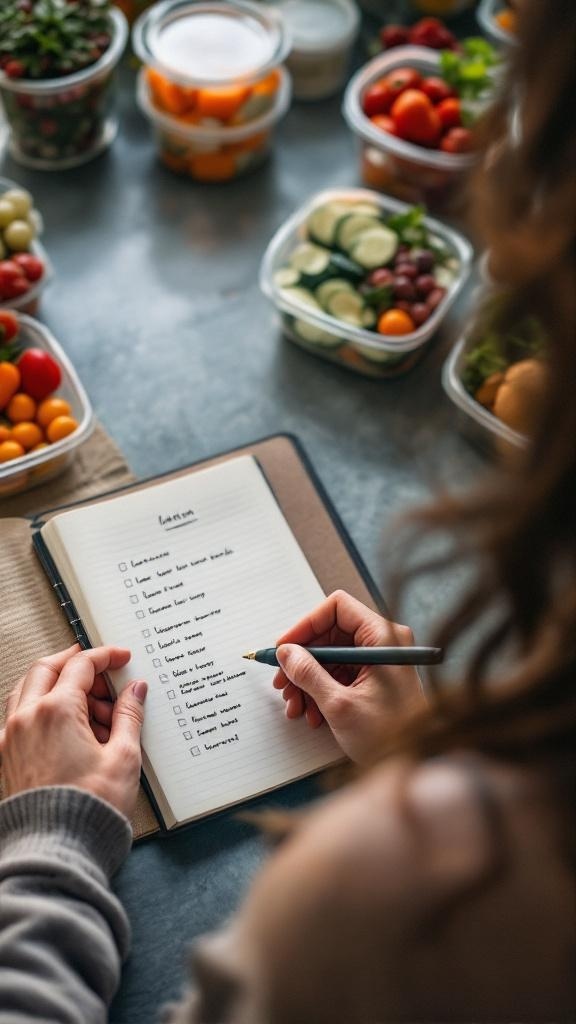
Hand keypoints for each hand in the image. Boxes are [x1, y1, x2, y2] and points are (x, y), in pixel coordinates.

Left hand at [0, 644, 146, 819]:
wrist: (55, 853)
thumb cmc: (87, 811)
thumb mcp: (123, 757)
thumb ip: (129, 716)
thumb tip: (135, 690)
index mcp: (56, 711)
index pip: (81, 666)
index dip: (106, 657)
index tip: (121, 658)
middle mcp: (26, 718)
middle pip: (48, 669)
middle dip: (78, 665)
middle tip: (104, 676)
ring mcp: (10, 738)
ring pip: (28, 690)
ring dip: (58, 687)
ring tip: (91, 711)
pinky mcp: (4, 757)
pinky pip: (20, 717)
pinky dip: (42, 710)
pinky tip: (67, 730)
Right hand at [273, 590, 425, 764]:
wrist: (417, 766)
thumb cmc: (390, 735)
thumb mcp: (340, 705)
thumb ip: (309, 674)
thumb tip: (287, 653)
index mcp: (383, 637)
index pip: (338, 608)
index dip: (306, 625)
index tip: (286, 647)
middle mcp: (382, 642)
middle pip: (330, 634)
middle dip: (302, 660)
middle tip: (283, 681)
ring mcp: (378, 661)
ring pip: (330, 656)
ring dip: (307, 680)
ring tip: (296, 706)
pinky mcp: (373, 678)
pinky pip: (339, 673)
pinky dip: (320, 691)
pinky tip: (312, 713)